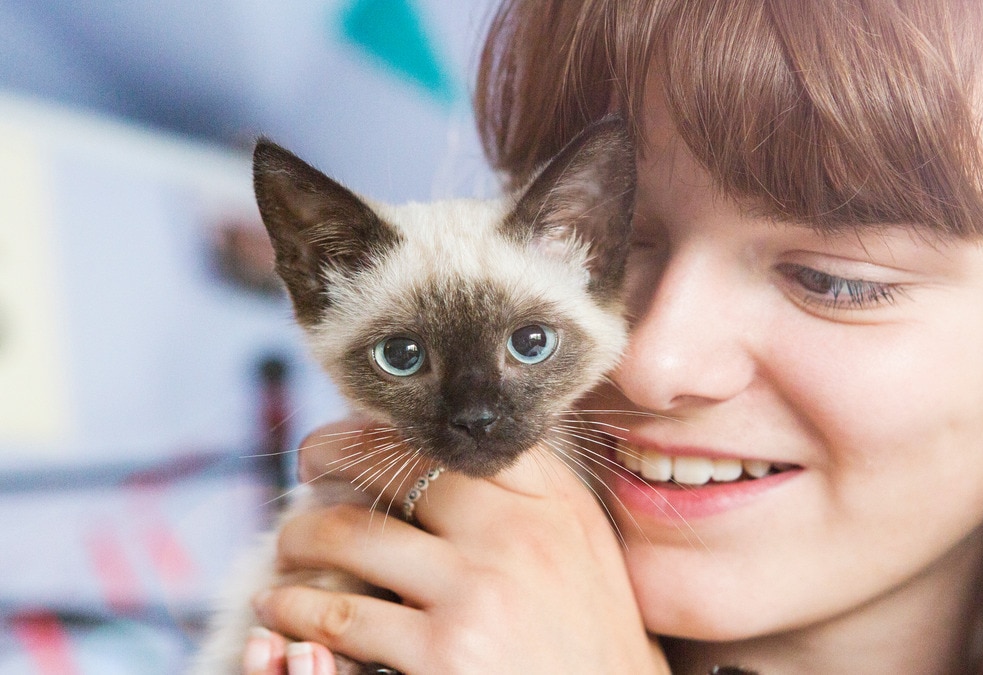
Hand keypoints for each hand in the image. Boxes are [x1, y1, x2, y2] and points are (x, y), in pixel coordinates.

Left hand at [250, 418, 667, 673]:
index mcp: (555, 504)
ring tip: (287, 545)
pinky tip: (282, 607)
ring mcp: (478, 593)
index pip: (461, 438)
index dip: (395, 428)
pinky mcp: (443, 655)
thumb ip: (531, 501)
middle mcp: (518, 535)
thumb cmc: (588, 642)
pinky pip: (342, 619)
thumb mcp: (582, 554)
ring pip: (351, 537)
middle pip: (399, 469)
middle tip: (306, 467)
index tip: (357, 430)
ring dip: (301, 536)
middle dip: (335, 458)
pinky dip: (296, 609)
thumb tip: (452, 456)